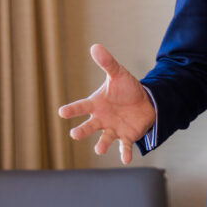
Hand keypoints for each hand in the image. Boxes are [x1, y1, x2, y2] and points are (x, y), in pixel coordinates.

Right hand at [58, 44, 155, 163]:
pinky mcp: (126, 137)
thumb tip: (94, 46)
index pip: (81, 107)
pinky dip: (124, 153)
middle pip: (89, 126)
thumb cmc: (127, 89)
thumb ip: (107, 63)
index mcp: (96, 105)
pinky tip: (125, 159)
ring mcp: (113, 129)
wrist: (145, 102)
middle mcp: (101, 119)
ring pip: (104, 139)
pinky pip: (124, 147)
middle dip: (82, 131)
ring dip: (101, 145)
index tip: (62, 112)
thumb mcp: (118, 74)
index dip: (72, 110)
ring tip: (99, 150)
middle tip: (75, 134)